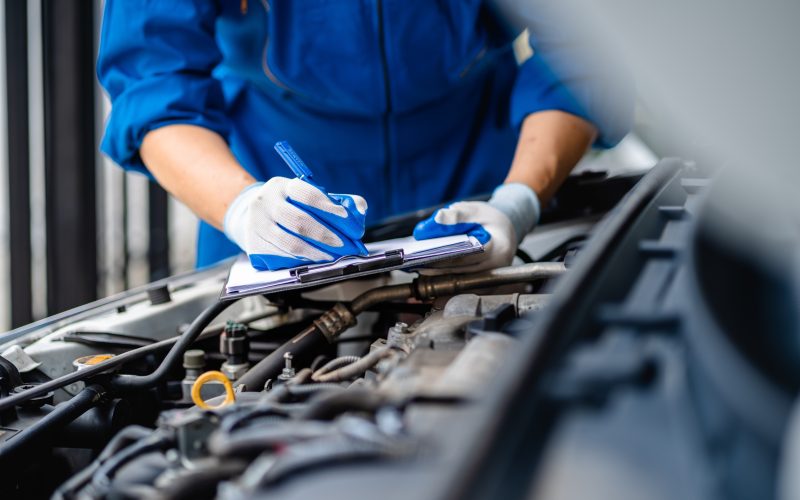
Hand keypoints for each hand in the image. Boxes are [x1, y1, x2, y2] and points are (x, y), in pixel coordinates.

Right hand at [224, 177, 367, 269]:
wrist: (253, 215)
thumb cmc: (290, 206)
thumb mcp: (306, 195)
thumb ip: (335, 200)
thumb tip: (360, 209)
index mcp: (282, 186)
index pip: (307, 194)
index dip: (330, 208)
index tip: (347, 220)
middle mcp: (265, 202)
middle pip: (299, 221)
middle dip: (326, 235)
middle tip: (344, 245)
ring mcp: (257, 224)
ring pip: (291, 243)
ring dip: (316, 253)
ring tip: (332, 256)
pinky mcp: (254, 245)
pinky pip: (281, 257)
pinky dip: (301, 261)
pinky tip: (314, 261)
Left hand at [413, 183, 539, 273]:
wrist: (506, 231)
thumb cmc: (490, 220)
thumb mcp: (476, 210)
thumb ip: (458, 214)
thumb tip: (438, 218)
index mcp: (498, 247)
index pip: (467, 256)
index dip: (444, 257)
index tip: (425, 256)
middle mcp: (498, 266)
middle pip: (462, 271)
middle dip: (438, 269)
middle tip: (418, 264)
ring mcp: (493, 278)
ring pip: (462, 281)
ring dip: (441, 277)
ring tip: (421, 269)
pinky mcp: (486, 285)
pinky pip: (464, 286)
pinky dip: (449, 280)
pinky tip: (433, 274)